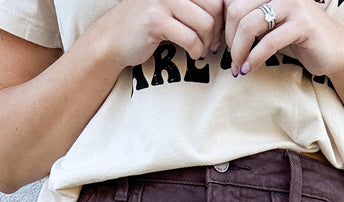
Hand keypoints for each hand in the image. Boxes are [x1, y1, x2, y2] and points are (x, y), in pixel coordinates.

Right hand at [102, 0, 225, 68]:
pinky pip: (190, 38)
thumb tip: (229, 12)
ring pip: (204, 23)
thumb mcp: (174, 7)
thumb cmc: (149, 25)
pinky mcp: (156, 20)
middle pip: (214, 7)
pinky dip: (196, 50)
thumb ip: (196, 5)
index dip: (222, 16)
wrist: (114, 38)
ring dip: (207, 43)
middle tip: (212, 45)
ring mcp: (163, 0)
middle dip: (217, 31)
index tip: (218, 32)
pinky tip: (192, 54)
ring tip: (201, 50)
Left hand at [223, 0, 343, 79]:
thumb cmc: (300, 40)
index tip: (222, 46)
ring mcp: (293, 4)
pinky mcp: (302, 24)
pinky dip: (254, 58)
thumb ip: (251, 21)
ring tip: (239, 67)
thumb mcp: (271, 27)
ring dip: (239, 51)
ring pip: (250, 25)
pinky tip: (250, 69)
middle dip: (229, 39)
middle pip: (236, 10)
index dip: (222, 25)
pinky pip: (269, 42)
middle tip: (232, 59)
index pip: (233, 0)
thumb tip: (221, 29)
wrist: (336, 52)